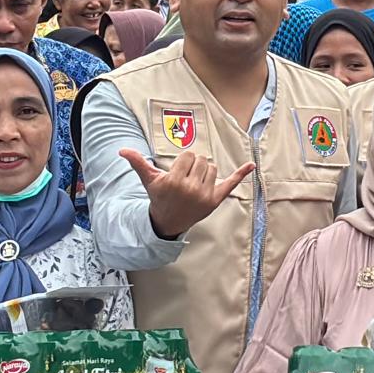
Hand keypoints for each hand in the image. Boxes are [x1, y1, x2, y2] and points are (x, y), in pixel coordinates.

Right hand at [121, 139, 253, 238]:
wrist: (169, 221)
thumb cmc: (159, 197)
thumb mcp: (149, 181)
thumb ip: (138, 163)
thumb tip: (122, 150)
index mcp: (175, 181)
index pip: (188, 156)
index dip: (183, 162)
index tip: (178, 173)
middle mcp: (191, 189)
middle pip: (201, 160)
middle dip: (194, 166)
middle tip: (185, 180)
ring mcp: (205, 196)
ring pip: (213, 168)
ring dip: (205, 172)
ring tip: (194, 184)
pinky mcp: (216, 200)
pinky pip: (231, 183)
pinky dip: (242, 173)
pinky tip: (251, 165)